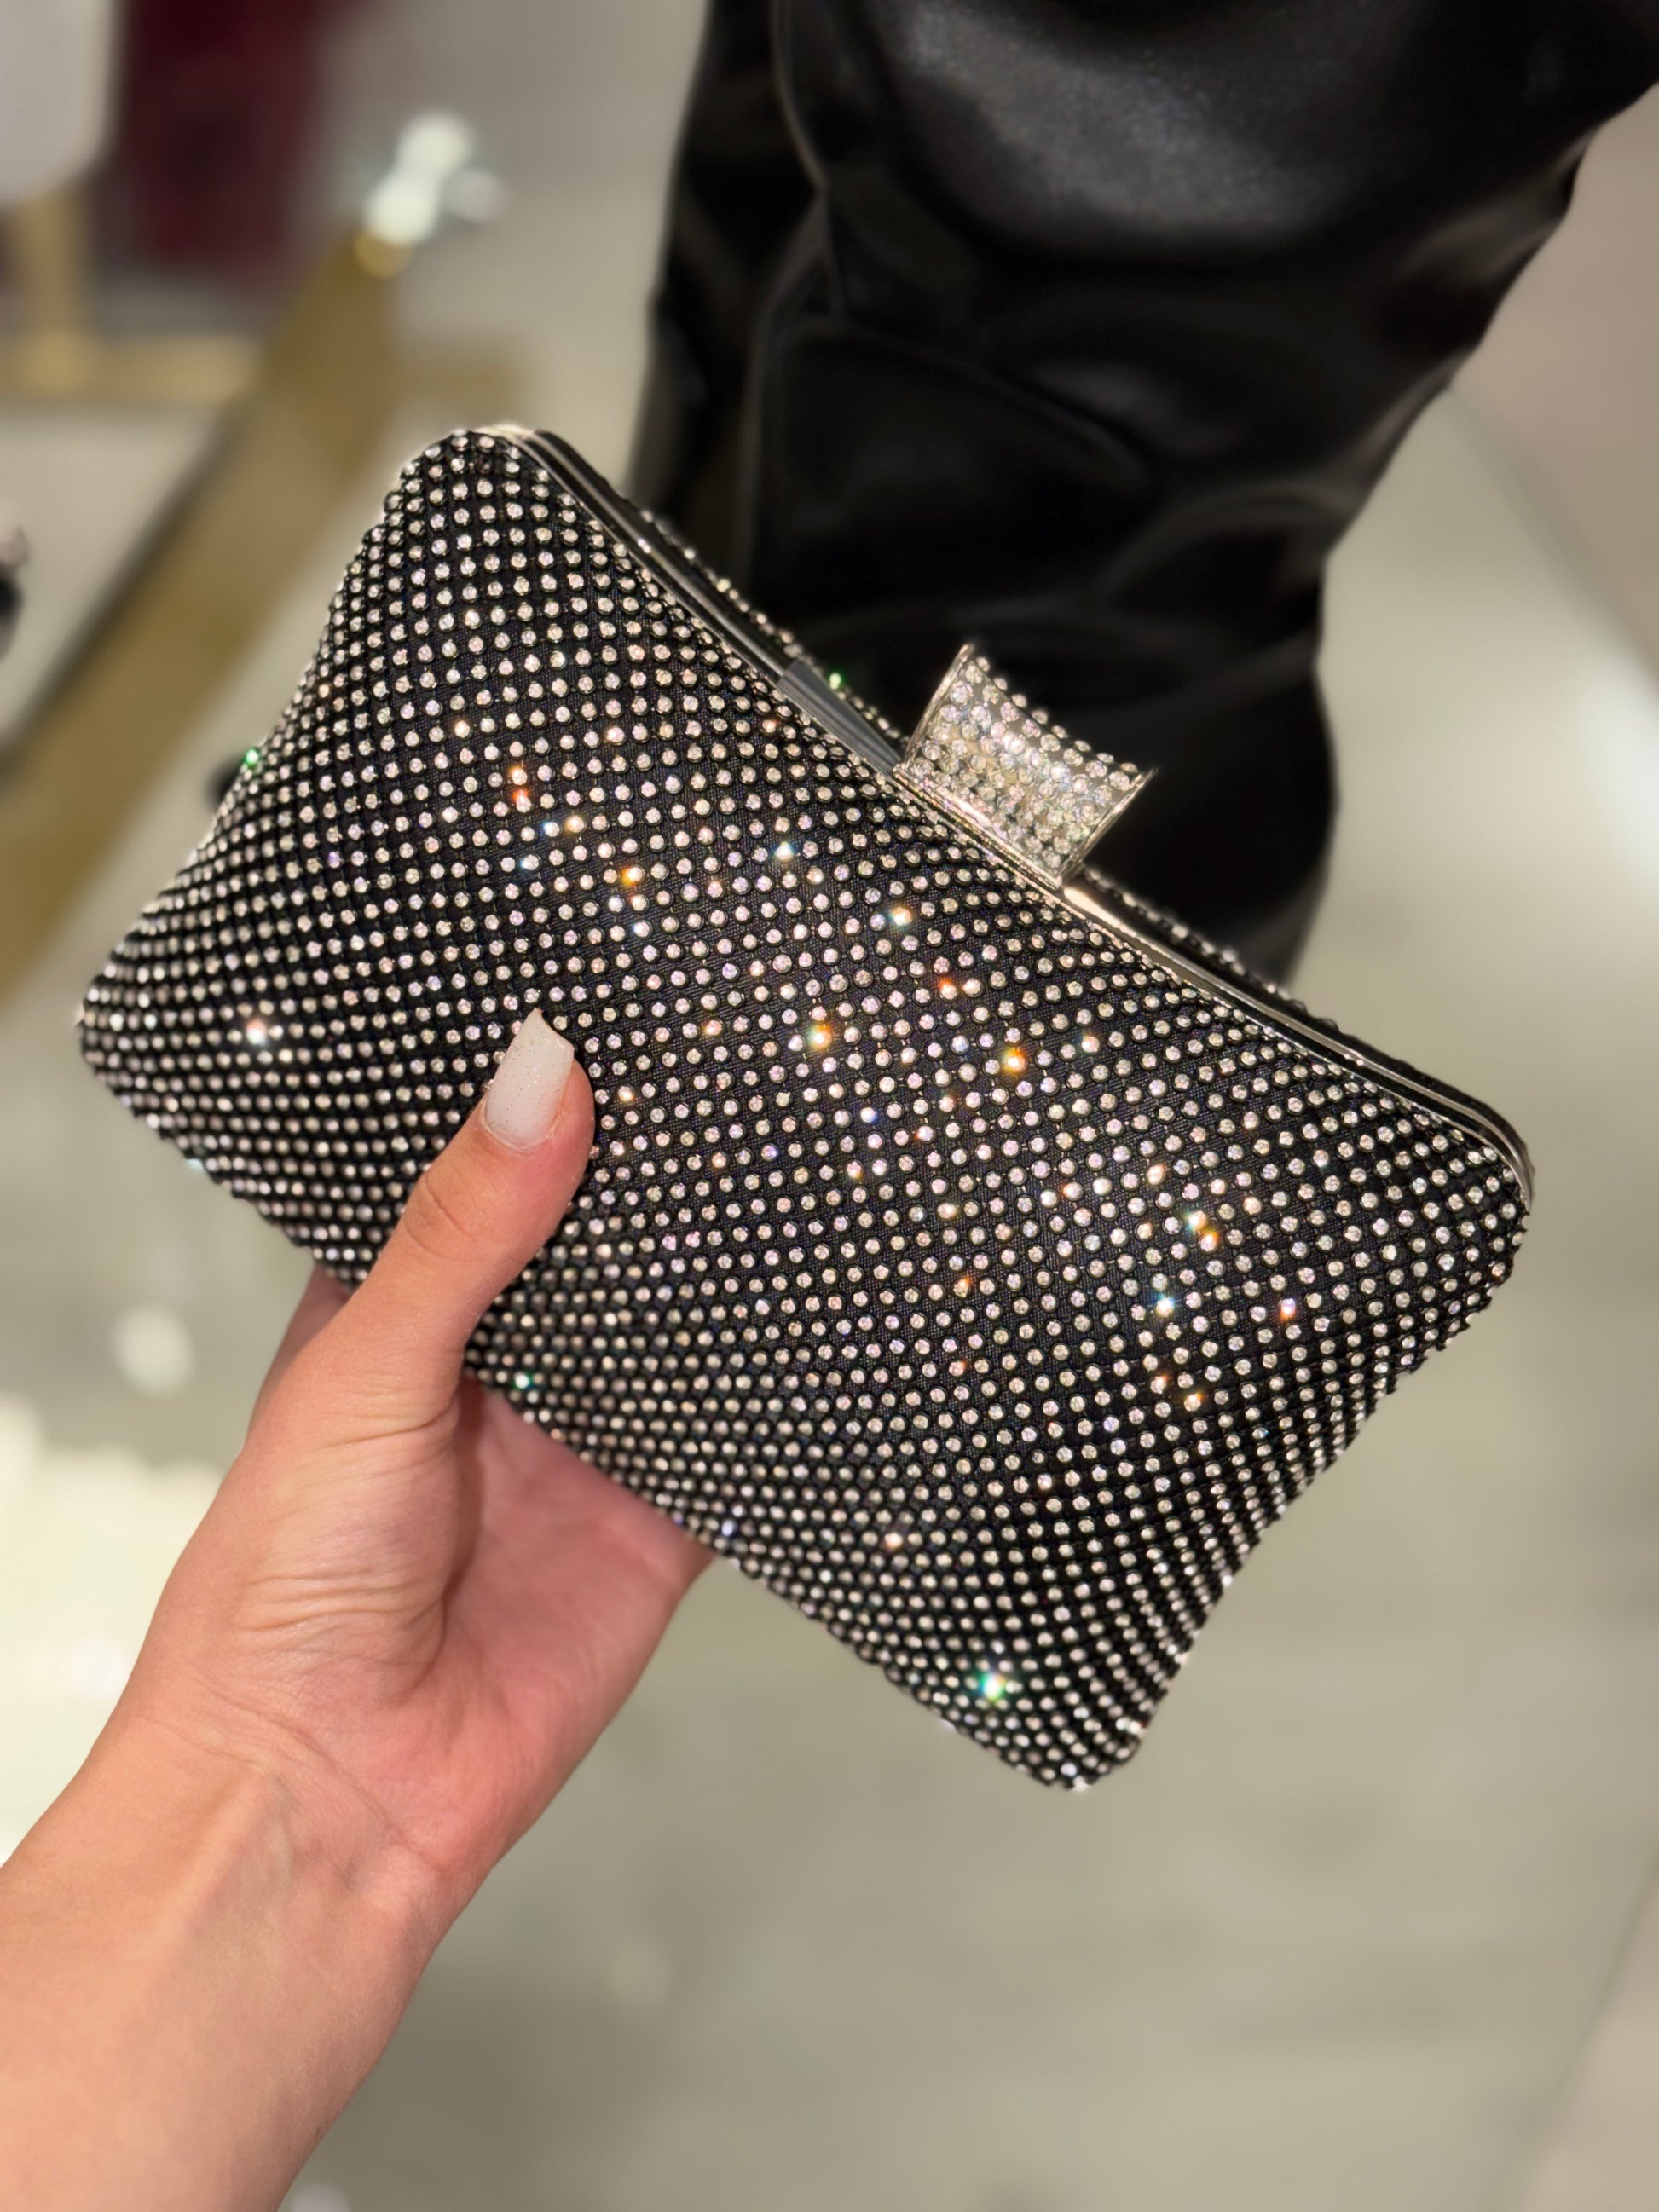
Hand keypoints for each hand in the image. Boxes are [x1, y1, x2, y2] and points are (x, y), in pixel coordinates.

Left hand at [0, 1013, 705, 2208]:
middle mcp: (504, 1368)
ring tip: (807, 1150)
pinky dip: (782, 1392)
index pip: (491, 1172)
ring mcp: (587, 1444)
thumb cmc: (281, 1588)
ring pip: (680, 1331)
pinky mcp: (661, 1524)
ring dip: (729, 1271)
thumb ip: (465, 1232)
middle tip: (745, 1059)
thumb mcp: (366, 1369)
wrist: (332, 1799)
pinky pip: (738, 1441)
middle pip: (601, 1243)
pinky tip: (836, 1313)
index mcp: (404, 1308)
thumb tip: (541, 1072)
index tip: (618, 1000)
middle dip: (659, 1175)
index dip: (544, 1098)